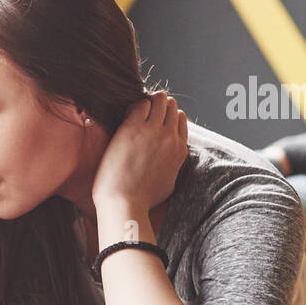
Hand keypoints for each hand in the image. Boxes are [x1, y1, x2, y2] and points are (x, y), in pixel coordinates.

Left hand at [91, 91, 188, 210]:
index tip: (155, 120)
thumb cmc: (142, 200)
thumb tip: (170, 160)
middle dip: (159, 105)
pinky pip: (140, 103)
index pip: (180, 120)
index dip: (167, 116)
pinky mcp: (133, 128)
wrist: (125, 204)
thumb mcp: (169, 183)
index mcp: (179, 150)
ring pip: (158, 100)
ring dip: (148, 102)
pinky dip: (134, 105)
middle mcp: (170, 137)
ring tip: (135, 112)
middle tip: (144, 112)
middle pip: (171, 107)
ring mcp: (153, 131)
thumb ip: (172, 165)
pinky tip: (126, 116)